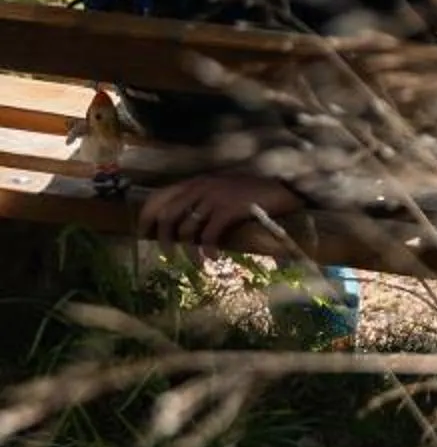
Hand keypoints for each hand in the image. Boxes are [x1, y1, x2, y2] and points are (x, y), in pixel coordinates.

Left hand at [138, 173, 304, 250]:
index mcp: (196, 182)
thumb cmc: (252, 192)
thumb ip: (201, 201)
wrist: (283, 188)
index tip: (145, 236)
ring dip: (186, 251)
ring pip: (186, 228)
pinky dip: (207, 251)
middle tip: (168, 257)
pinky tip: (212, 259)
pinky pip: (209, 235)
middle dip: (163, 239)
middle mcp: (201, 186)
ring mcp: (216, 197)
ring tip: (193, 264)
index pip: (158, 197)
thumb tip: (179, 225)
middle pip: (167, 215)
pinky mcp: (230, 208)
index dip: (146, 218)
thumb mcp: (222, 191)